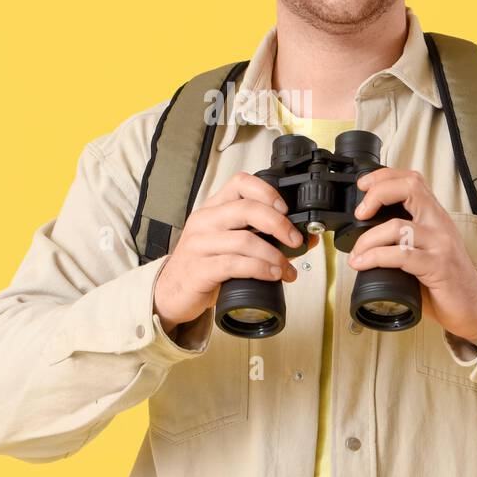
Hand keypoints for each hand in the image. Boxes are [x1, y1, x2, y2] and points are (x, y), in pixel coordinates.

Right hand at [153, 171, 318, 330]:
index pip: (240, 183)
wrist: (171, 293)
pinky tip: (272, 275)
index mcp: (213, 208)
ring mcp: (200, 244)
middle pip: (247, 209)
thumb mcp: (229, 244)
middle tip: (295, 240)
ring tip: (287, 269)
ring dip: (274, 255)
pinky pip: (235, 264)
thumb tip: (305, 238)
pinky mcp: (199, 269)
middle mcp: (204, 221)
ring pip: (245, 240)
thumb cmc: (204, 265)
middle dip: (279, 224)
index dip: (267, 191)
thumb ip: (260, 237)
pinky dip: (260, 269)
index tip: (285, 208)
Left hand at [346, 168, 476, 346]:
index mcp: (435, 216)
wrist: (473, 307)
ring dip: (368, 239)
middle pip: (409, 188)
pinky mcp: (438, 266)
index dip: (384, 177)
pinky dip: (376, 257)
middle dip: (377, 195)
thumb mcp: (425, 248)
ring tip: (357, 253)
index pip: (412, 180)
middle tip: (359, 214)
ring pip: (398, 226)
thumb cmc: (445, 279)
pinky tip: (363, 264)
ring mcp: (440, 244)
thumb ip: (404, 237)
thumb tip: (364, 235)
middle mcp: (440, 224)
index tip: (363, 185)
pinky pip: (401, 255)